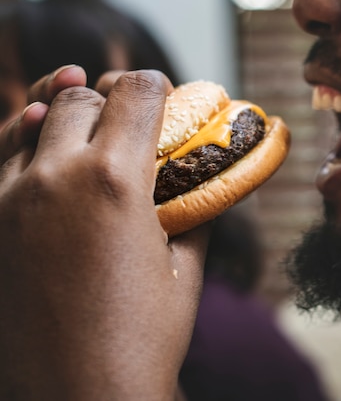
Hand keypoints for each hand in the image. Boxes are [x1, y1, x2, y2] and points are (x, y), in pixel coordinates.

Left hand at [0, 69, 209, 399]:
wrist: (78, 396)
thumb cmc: (143, 339)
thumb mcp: (185, 271)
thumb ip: (196, 215)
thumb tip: (205, 187)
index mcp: (118, 181)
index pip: (136, 94)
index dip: (155, 85)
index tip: (163, 92)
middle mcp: (58, 176)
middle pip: (81, 99)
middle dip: (111, 100)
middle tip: (130, 120)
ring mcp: (12, 198)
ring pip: (33, 120)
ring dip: (65, 117)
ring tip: (86, 131)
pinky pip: (1, 159)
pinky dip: (21, 143)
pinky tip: (37, 148)